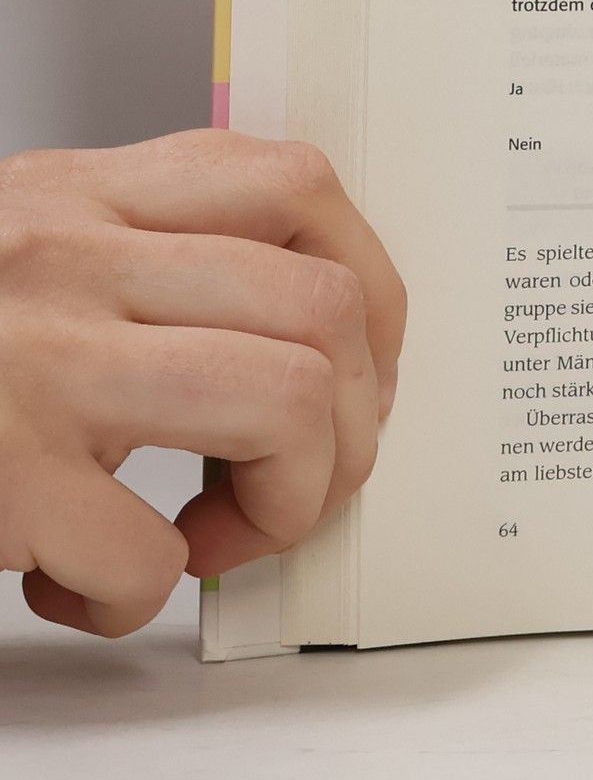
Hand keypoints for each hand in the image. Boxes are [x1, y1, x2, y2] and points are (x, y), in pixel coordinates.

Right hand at [0, 131, 405, 635]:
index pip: (296, 186)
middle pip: (324, 308)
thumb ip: (142, 255)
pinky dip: (140, 593)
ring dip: (287, 500)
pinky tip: (82, 586)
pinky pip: (148, 551)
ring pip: (282, 403)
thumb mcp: (22, 247)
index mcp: (84, 194)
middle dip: (352, 422)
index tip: (360, 369)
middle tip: (300, 479)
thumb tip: (307, 337)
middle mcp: (68, 259)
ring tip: (221, 532)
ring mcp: (34, 362)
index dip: (371, 289)